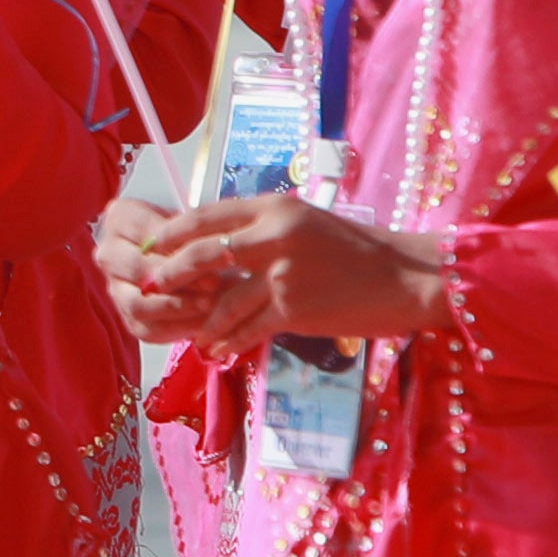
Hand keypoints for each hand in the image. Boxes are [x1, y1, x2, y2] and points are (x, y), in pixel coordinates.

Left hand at [103, 190, 445, 353]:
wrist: (408, 278)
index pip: (208, 215)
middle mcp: (275, 234)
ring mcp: (283, 273)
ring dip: (203, 320)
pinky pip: (248, 327)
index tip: (150, 244)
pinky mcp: (295, 309)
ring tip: (191, 333)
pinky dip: (230, 340)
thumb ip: (265, 230)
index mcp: (275, 207)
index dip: (173, 232)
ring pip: (223, 300)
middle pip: (203, 254)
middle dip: (171, 273)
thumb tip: (220, 244)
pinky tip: (218, 350)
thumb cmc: (360, 252)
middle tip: (149, 286)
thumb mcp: (307, 224)